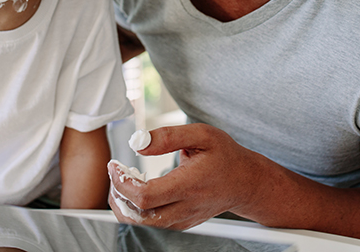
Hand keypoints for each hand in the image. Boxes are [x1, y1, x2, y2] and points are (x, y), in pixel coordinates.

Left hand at [107, 123, 266, 229]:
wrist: (245, 181)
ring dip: (125, 205)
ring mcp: (183, 220)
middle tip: (116, 173)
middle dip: (118, 197)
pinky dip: (137, 209)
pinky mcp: (182, 223)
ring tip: (124, 180)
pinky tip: (138, 188)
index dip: (122, 183)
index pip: (146, 196)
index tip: (114, 165)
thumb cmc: (225, 156)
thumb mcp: (202, 134)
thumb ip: (169, 136)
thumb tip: (139, 143)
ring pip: (143, 224)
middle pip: (139, 217)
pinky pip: (152, 224)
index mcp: (189, 185)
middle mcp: (185, 208)